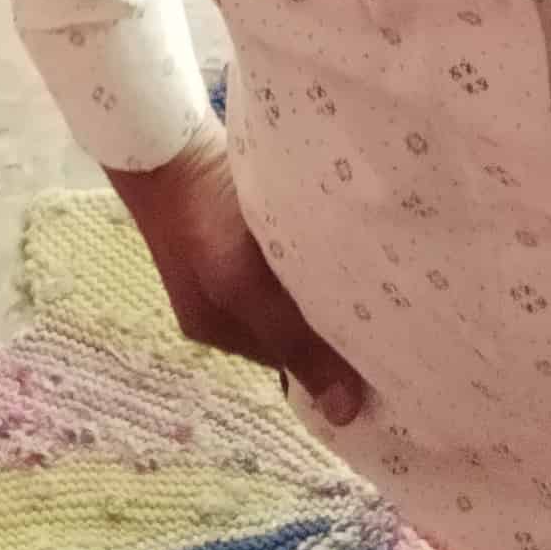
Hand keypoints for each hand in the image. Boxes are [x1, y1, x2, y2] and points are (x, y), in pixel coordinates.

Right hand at [109, 127, 368, 426]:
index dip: (333, 359)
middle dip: (330, 319)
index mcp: (219, 330)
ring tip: (373, 271)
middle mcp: (222, 304)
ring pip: (287, 289)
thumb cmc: (202, 214)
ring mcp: (225, 261)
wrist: (161, 135)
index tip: (386, 351)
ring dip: (321, 282)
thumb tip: (344, 414)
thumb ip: (293, 342)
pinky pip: (281, 253)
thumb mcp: (244, 286)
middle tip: (389, 309)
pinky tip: (335, 233)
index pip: (289, 360)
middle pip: (289, 325)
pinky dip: (307, 250)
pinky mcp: (233, 222)